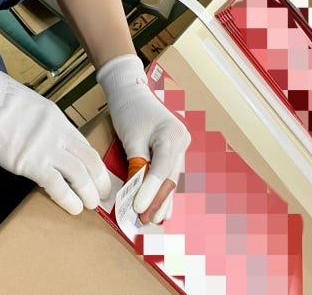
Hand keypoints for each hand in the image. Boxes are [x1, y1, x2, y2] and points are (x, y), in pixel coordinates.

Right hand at [0, 40, 110, 214]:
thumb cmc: (0, 101)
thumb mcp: (33, 108)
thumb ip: (45, 126)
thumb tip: (48, 139)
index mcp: (60, 121)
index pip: (85, 147)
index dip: (96, 165)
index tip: (101, 177)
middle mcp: (59, 135)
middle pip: (89, 162)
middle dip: (100, 181)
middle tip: (103, 195)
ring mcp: (47, 150)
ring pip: (79, 175)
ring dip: (88, 192)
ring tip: (91, 205)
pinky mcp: (31, 164)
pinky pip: (56, 185)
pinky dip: (68, 198)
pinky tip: (73, 208)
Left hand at [97, 55, 189, 223]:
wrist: (130, 91)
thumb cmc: (129, 111)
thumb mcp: (131, 138)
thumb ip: (136, 164)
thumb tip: (136, 192)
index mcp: (173, 135)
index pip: (163, 169)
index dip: (151, 191)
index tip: (139, 208)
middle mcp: (182, 141)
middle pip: (171, 177)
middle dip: (159, 201)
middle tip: (147, 220)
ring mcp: (180, 145)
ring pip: (171, 177)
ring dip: (162, 199)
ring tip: (154, 219)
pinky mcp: (173, 149)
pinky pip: (168, 172)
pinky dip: (162, 189)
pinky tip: (161, 207)